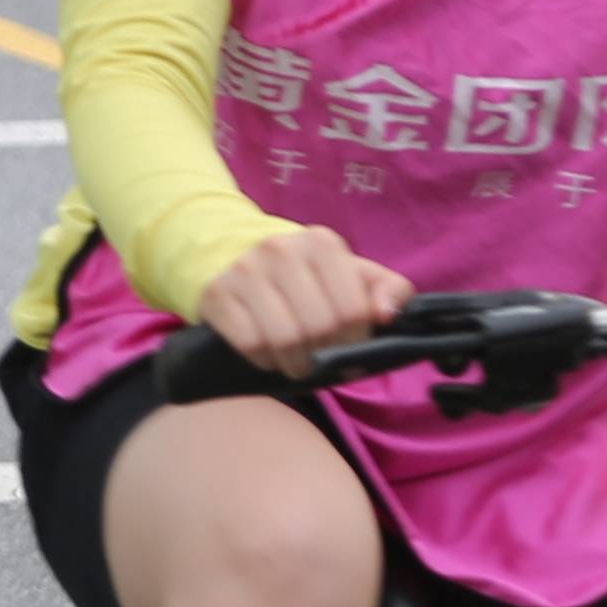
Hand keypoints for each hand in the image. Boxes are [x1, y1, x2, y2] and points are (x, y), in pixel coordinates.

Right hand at [194, 223, 410, 377]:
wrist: (232, 253)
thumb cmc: (305, 275)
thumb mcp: (352, 275)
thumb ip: (389, 290)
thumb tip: (386, 314)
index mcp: (321, 243)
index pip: (353, 310)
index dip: (356, 339)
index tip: (348, 344)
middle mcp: (281, 249)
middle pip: (319, 327)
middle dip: (325, 354)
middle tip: (320, 357)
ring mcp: (245, 270)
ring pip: (284, 339)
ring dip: (295, 363)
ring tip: (296, 360)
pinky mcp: (217, 293)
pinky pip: (250, 344)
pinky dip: (264, 360)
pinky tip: (269, 352)